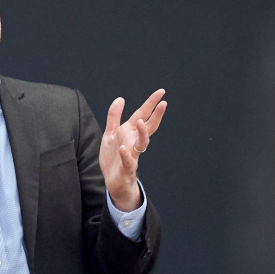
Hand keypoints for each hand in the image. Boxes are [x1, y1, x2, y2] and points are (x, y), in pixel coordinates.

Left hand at [99, 89, 166, 210]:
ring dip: (142, 133)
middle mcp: (134, 142)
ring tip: (141, 121)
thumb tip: (121, 98)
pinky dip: (127, 155)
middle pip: (148, 127)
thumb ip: (114, 116)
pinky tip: (124, 148)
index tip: (161, 92)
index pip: (142, 115)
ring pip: (141, 143)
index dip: (151, 104)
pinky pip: (128, 161)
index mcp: (130, 132)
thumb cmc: (114, 157)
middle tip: (163, 103)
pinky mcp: (126, 168)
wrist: (114, 181)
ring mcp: (132, 155)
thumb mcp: (111, 133)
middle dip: (156, 115)